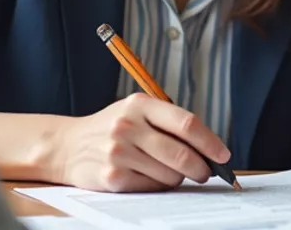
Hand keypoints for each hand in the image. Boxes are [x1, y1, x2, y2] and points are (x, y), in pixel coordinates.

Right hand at [45, 93, 230, 192]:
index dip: (210, 142)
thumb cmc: (111, 129)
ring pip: (169, 174)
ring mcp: (118, 151)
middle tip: (205, 172)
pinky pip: (151, 187)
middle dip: (200, 167)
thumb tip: (209, 149)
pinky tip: (149, 177)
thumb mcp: (136, 112)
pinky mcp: (111, 176)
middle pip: (181, 153)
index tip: (223, 155)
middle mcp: (128, 125)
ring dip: (177, 178)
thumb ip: (168, 124)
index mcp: (140, 104)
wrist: (67, 146)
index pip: (186, 123)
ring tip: (170, 173)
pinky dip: (158, 186)